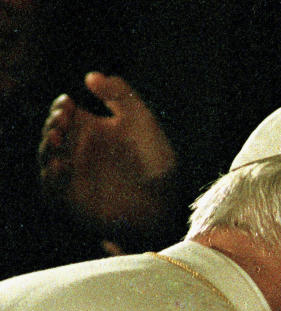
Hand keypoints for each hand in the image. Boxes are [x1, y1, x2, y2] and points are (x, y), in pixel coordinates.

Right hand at [38, 72, 177, 235]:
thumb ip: (120, 94)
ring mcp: (74, 173)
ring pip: (47, 158)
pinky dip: (52, 177)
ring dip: (48, 146)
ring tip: (59, 138)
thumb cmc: (155, 157)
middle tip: (63, 119)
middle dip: (53, 124)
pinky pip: (53, 189)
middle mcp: (77, 149)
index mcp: (89, 127)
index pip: (63, 112)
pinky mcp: (74, 197)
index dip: (61, 106)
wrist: (165, 197)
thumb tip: (91, 76)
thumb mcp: (141, 119)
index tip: (69, 103)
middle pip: (51, 133)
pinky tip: (61, 165)